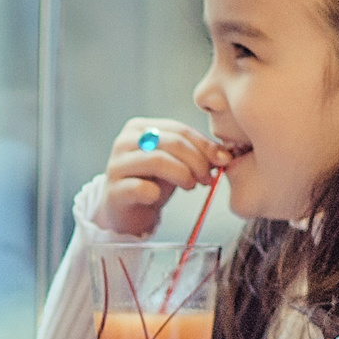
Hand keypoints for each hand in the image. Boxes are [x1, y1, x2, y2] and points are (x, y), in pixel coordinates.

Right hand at [102, 117, 231, 235]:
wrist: (127, 211)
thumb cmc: (153, 182)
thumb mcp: (176, 162)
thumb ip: (197, 153)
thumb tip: (225, 154)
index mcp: (140, 128)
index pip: (179, 130)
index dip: (204, 145)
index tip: (222, 160)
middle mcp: (125, 141)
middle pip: (170, 143)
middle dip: (196, 160)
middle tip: (207, 178)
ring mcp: (116, 165)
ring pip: (156, 161)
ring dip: (181, 174)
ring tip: (191, 186)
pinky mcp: (113, 190)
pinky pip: (139, 188)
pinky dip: (154, 192)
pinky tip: (158, 197)